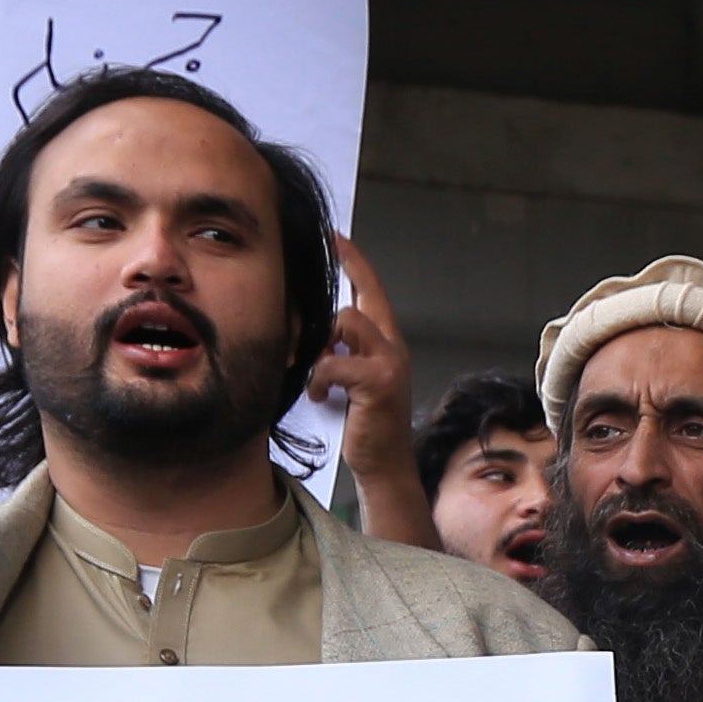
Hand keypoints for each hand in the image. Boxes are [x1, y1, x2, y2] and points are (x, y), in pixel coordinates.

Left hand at [313, 233, 426, 537]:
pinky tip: (320, 397)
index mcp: (386, 343)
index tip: (334, 235)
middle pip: (359, 302)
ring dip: (320, 346)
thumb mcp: (352, 379)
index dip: (354, 260)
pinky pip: (334, 363)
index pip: (371, 290)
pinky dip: (320, 379)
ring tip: (315, 372)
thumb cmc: (365, 424)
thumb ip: (341, 351)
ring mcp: (389, 363)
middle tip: (309, 277)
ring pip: (345, 324)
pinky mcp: (378, 383)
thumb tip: (312, 332)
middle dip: (333, 294)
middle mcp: (393, 347)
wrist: (385, 465)